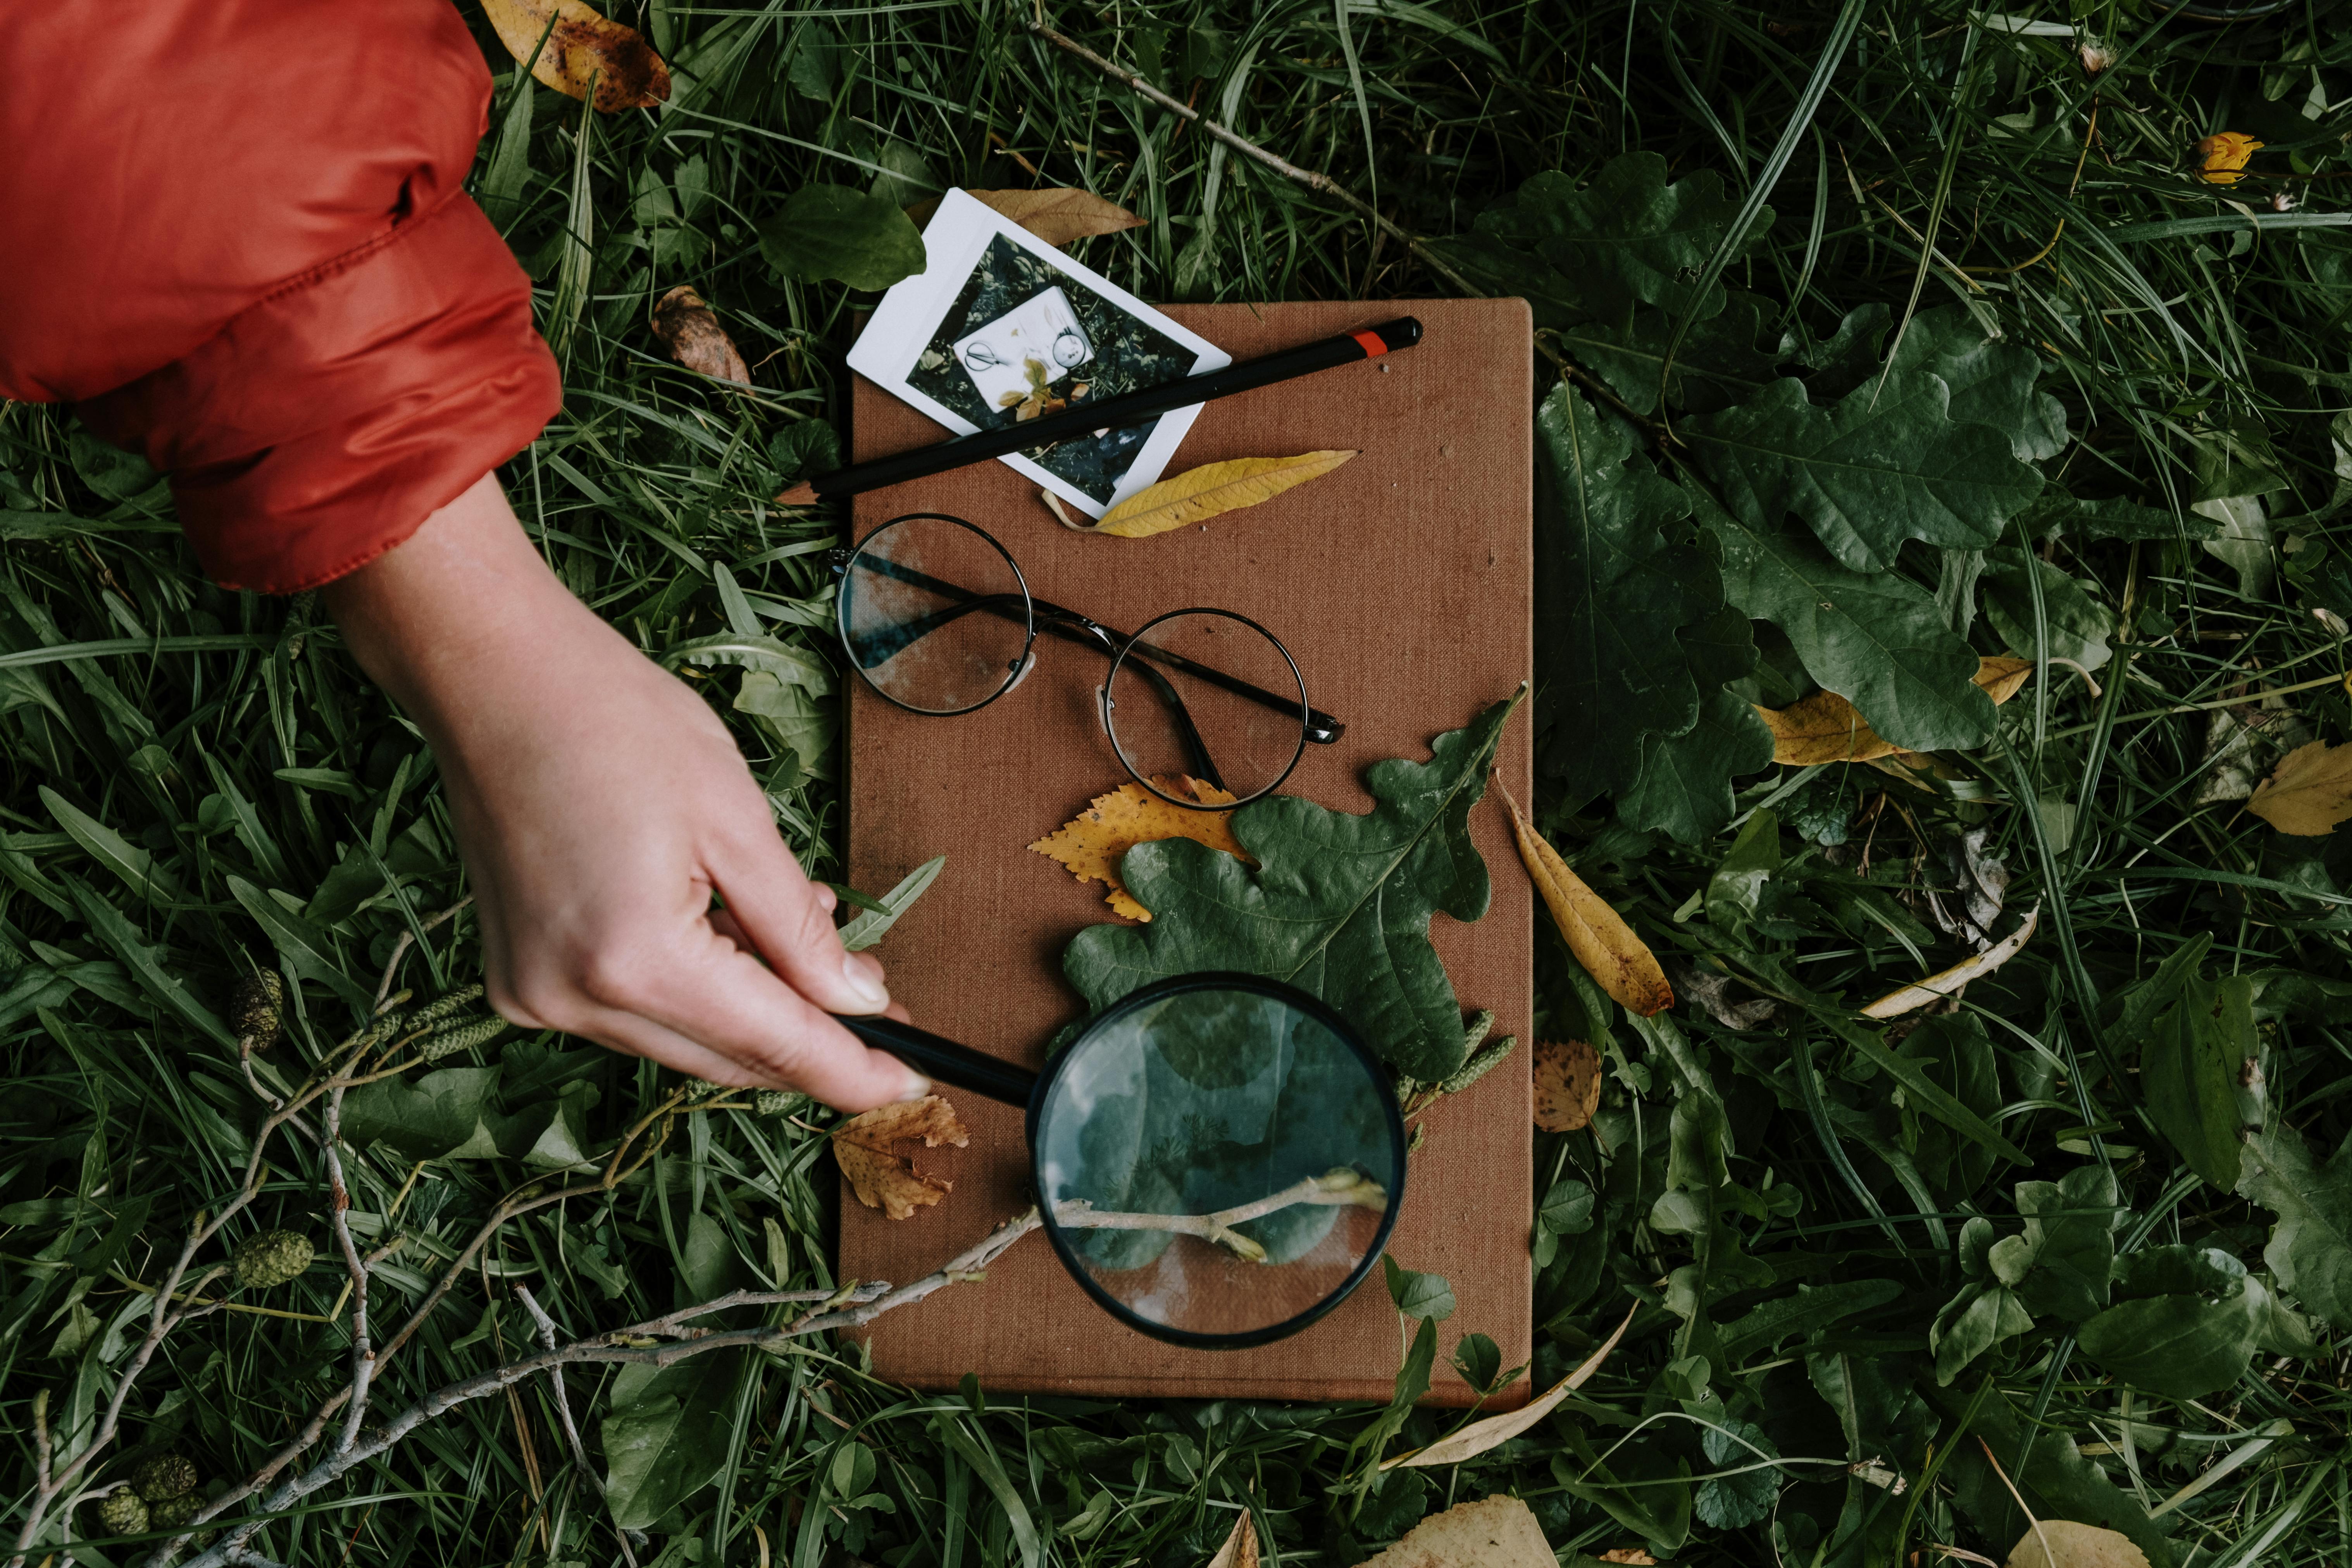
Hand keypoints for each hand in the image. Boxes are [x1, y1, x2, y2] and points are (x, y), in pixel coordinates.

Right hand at [323, 474, 929, 1110]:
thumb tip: (857, 1001)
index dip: (852, 1072)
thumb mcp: (738, 820)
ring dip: (753, 1007)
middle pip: (729, 1059)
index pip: (774, 1047)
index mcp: (635, 960)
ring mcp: (537, 996)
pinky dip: (693, 987)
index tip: (917, 1082)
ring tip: (805, 937)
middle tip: (880, 1001)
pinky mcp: (520, 980)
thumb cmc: (614, 722)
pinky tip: (729, 932)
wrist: (493, 676)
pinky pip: (633, 1013)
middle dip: (811, 1038)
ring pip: (683, 1041)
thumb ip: (799, 929)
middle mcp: (575, 999)